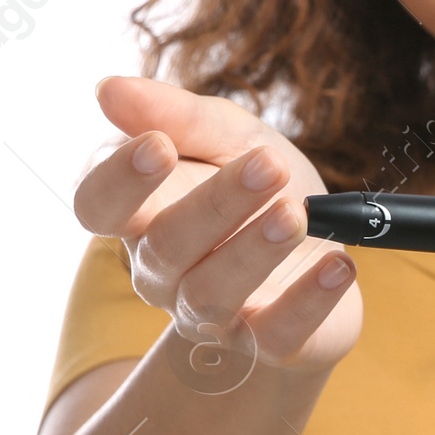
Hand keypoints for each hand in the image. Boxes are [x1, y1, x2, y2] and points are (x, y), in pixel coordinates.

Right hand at [73, 76, 362, 374]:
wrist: (320, 246)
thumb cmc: (260, 185)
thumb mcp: (231, 136)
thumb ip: (179, 115)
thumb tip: (108, 89)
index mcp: (141, 214)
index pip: (96, 206)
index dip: (118, 180)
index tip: (158, 144)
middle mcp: (163, 272)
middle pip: (164, 246)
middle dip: (216, 203)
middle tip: (269, 164)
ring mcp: (212, 315)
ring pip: (210, 295)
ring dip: (254, 252)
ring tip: (297, 215)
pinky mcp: (268, 345)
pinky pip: (276, 336)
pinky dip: (308, 302)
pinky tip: (338, 267)